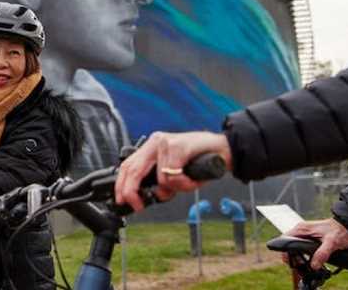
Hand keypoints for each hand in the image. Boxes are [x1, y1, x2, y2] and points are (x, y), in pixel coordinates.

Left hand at [114, 131, 231, 210]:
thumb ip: (160, 180)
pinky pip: (174, 176)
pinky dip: (184, 185)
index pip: (128, 164)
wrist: (225, 150)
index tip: (121, 200)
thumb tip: (148, 197)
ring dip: (175, 190)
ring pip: (160, 178)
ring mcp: (167, 142)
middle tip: (139, 206)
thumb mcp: (175, 170)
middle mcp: (156, 141)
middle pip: (134, 169)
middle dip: (133, 192)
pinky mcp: (179, 146)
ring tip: (188, 184)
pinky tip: (193, 180)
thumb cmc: (201, 161)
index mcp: (152, 146)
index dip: (122, 184)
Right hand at [284, 218, 347, 269]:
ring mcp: (305, 233)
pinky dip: (302, 253)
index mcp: (302, 229)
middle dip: (291, 255)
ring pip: (295, 245)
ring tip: (304, 263)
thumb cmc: (340, 231)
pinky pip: (301, 245)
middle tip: (299, 265)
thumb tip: (313, 266)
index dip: (285, 251)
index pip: (285, 239)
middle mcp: (301, 230)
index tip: (289, 261)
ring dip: (297, 255)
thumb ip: (322, 254)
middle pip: (289, 243)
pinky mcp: (310, 236)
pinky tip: (309, 260)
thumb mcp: (331, 243)